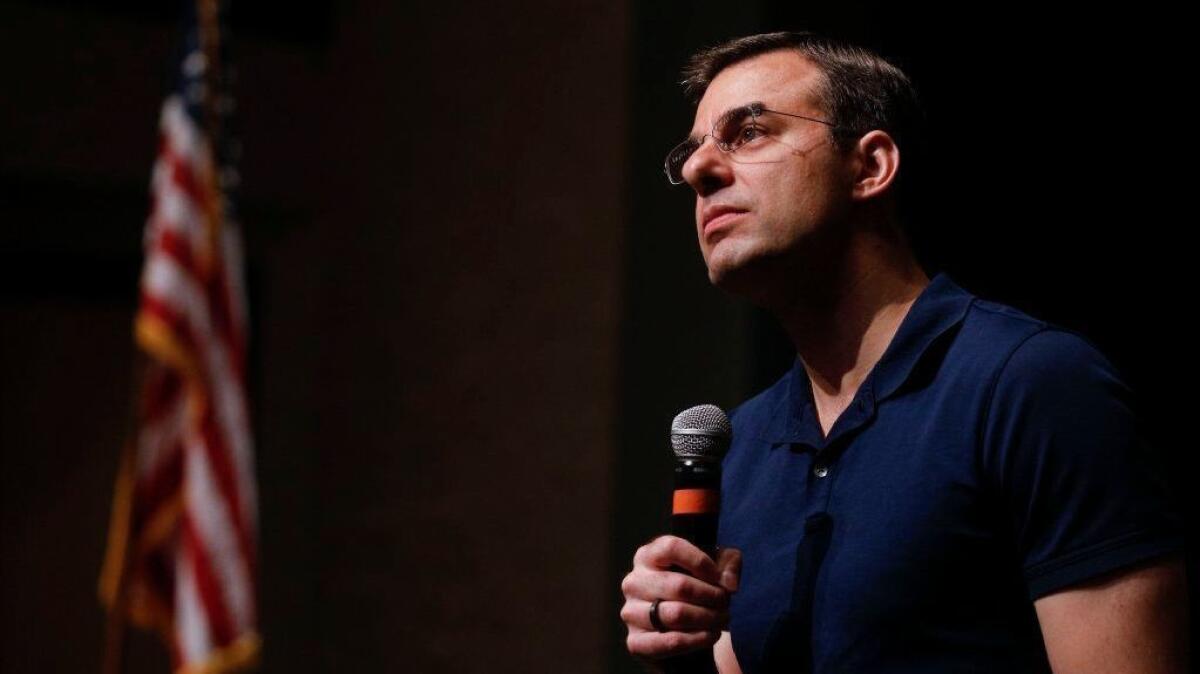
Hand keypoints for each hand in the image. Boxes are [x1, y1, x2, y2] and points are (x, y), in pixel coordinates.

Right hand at [620, 535, 741, 667]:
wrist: (685, 636)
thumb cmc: (698, 593)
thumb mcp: (717, 569)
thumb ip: (729, 563)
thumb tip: (728, 583)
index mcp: (647, 556)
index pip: (671, 548)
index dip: (701, 562)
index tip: (718, 577)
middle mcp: (633, 582)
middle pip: (679, 585)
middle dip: (712, 596)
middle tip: (726, 604)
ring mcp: (631, 612)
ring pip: (676, 614)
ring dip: (708, 619)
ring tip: (721, 619)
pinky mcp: (636, 642)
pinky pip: (671, 642)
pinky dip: (698, 640)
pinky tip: (710, 635)